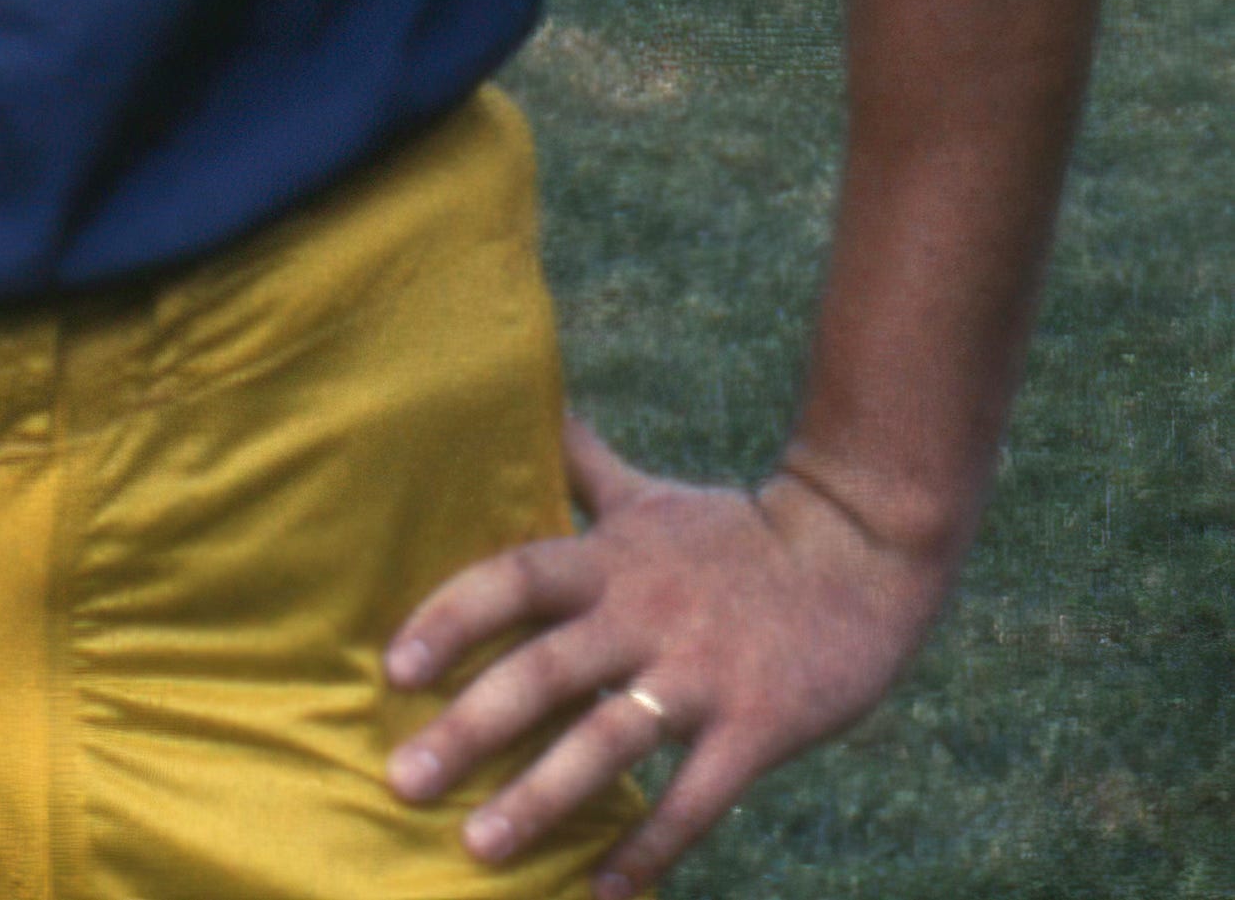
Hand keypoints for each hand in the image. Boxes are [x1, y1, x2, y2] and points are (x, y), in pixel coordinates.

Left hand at [383, 417, 956, 893]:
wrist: (859, 552)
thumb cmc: (735, 532)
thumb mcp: (648, 495)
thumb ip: (579, 464)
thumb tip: (523, 403)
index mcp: (610, 560)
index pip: (514, 579)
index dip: (452, 616)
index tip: (394, 666)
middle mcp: (643, 616)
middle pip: (544, 670)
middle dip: (469, 728)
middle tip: (403, 781)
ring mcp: (700, 675)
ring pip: (608, 742)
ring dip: (541, 799)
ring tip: (479, 848)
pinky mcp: (757, 727)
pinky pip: (695, 800)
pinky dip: (648, 849)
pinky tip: (602, 894)